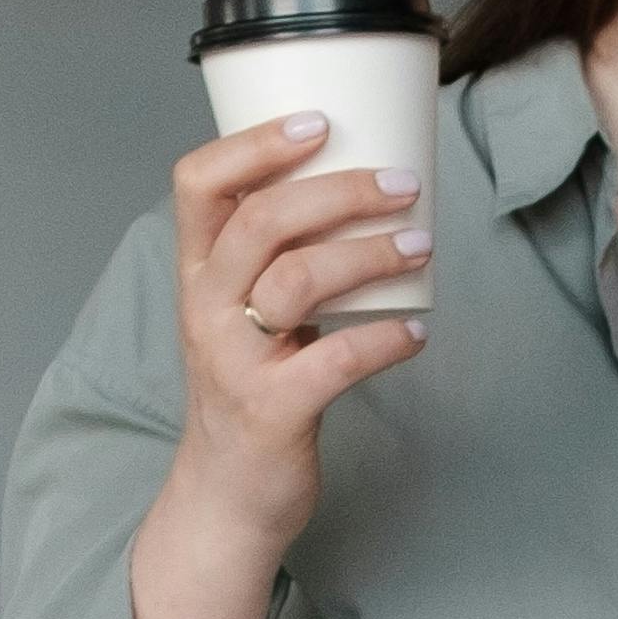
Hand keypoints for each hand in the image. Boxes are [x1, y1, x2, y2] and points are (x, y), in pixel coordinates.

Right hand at [129, 114, 430, 618]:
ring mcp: (235, 360)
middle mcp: (205, 308)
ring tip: (421, 245)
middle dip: (339, 192)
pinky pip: (335, 361)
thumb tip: (363, 189)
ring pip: (297, 281)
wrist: (227, 496)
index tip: (320, 122)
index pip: (198, 183)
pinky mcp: (272, 412)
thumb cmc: (251, 390)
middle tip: (403, 183)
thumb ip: (278, 260)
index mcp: (196, 272)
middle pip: (262, 221)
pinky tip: (418, 331)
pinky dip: (385, 341)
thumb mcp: (243, 314)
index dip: (255, 144)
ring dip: (368, 255)